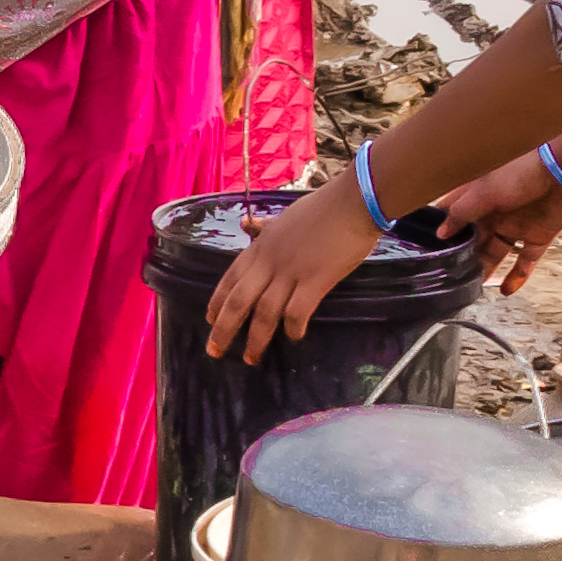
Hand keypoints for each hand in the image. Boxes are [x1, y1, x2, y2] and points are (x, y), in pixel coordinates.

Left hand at [202, 172, 386, 364]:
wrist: (353, 202)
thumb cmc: (321, 208)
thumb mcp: (283, 217)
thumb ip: (264, 227)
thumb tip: (247, 224)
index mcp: (260, 247)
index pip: (229, 279)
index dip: (217, 302)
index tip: (208, 321)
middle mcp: (269, 262)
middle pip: (238, 301)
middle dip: (223, 329)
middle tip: (215, 351)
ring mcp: (291, 272)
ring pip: (264, 312)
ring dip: (255, 339)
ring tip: (251, 358)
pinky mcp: (316, 280)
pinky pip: (297, 311)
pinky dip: (292, 328)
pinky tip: (294, 338)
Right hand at [437, 149, 561, 290]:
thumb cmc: (523, 171)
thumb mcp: (483, 192)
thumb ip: (461, 214)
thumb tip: (441, 232)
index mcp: (478, 198)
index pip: (454, 216)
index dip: (442, 231)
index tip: (428, 249)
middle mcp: (494, 214)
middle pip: (474, 241)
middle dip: (462, 257)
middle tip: (449, 276)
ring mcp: (516, 226)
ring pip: (496, 253)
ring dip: (486, 269)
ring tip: (472, 288)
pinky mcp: (538, 236)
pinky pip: (525, 261)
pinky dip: (517, 276)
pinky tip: (506, 291)